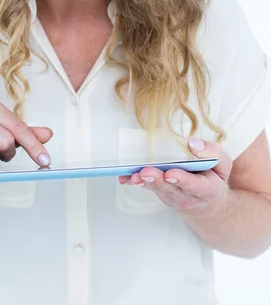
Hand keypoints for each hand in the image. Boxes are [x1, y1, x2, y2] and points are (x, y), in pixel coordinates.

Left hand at [118, 138, 232, 214]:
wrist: (208, 202)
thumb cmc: (214, 176)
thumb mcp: (222, 164)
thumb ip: (212, 152)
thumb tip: (192, 144)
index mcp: (207, 189)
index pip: (194, 185)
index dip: (182, 180)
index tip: (171, 174)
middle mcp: (188, 196)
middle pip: (171, 189)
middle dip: (157, 180)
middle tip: (146, 172)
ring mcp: (172, 197)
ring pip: (158, 189)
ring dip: (145, 182)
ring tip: (134, 176)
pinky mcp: (161, 193)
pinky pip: (148, 188)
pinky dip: (136, 183)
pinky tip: (124, 178)